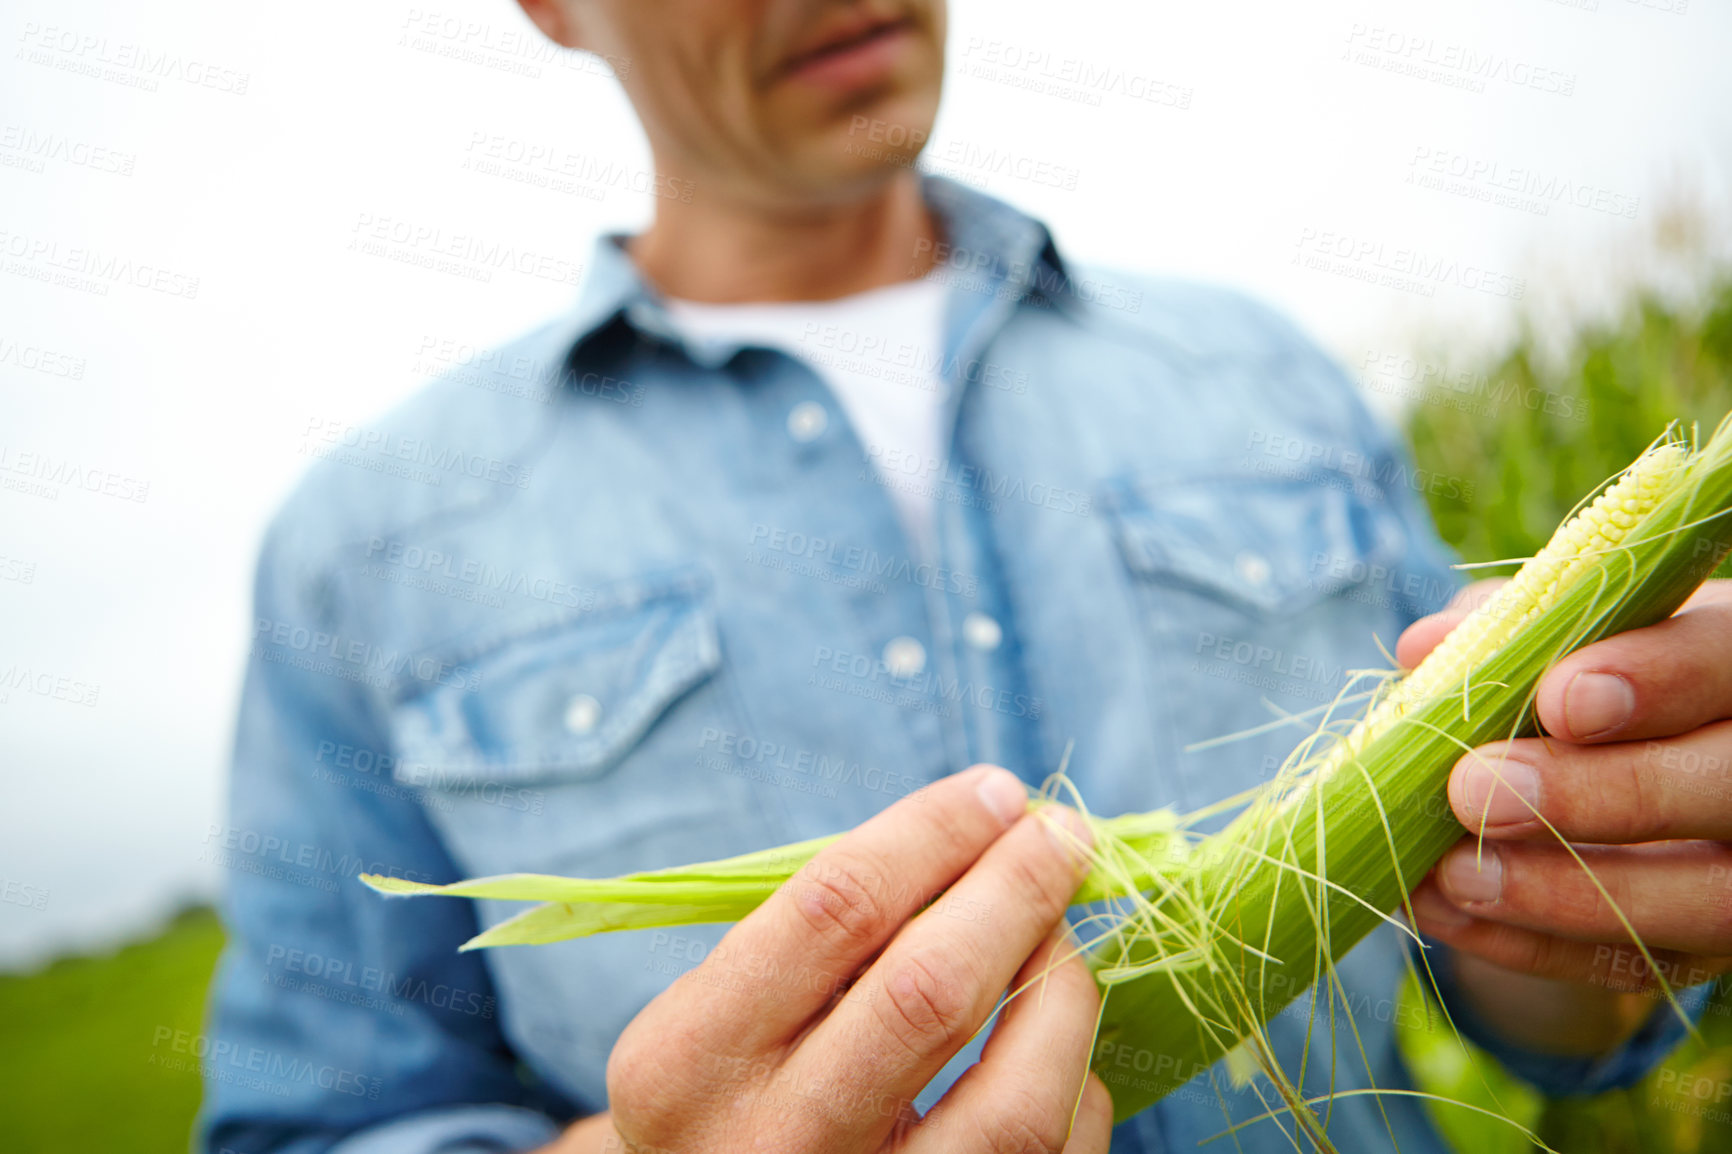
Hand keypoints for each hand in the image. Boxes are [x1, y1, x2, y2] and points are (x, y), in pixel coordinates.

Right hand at [545, 764, 1112, 1153]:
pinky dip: (1069, 1080)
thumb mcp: (713, 1018)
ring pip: (1015, 1102)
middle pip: (930, 993)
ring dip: (1060, 988)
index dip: (934, 833)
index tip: (995, 792)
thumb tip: (979, 838)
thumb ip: (812, 940)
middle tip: (1063, 834)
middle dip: (1015, 891)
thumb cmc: (724, 1096)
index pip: (834, 909)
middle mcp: (770, 1147)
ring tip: (1061, 934)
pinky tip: (1049, 1035)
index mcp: (686, 1062)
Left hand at [1400, 579, 1731, 1051]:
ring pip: (1706, 898)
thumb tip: (1428, 647)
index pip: (1728, 658)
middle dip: (1606, 794)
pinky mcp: (1710, 944)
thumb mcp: (1564, 632)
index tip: (1560, 699)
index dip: (1658, 679)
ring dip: (1565, 891)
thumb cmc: (1586, 665)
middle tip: (1477, 790)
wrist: (1619, 757)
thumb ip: (1509, 626)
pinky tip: (1443, 912)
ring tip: (1455, 871)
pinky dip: (1534, 944)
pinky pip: (1642, 964)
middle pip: (1730, 787)